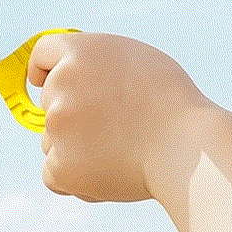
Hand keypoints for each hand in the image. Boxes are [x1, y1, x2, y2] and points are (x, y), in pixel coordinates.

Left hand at [28, 33, 210, 202]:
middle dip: (73, 113)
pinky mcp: (60, 165)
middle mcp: (61, 84)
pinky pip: (54, 174)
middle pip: (49, 100)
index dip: (43, 69)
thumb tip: (70, 78)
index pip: (43, 53)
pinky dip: (75, 179)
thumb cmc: (173, 105)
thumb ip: (95, 64)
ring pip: (51, 140)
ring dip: (74, 148)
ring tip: (120, 150)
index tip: (42, 79)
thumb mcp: (134, 59)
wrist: (190, 150)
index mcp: (80, 52)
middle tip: (116, 125)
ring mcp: (57, 125)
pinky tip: (108, 174)